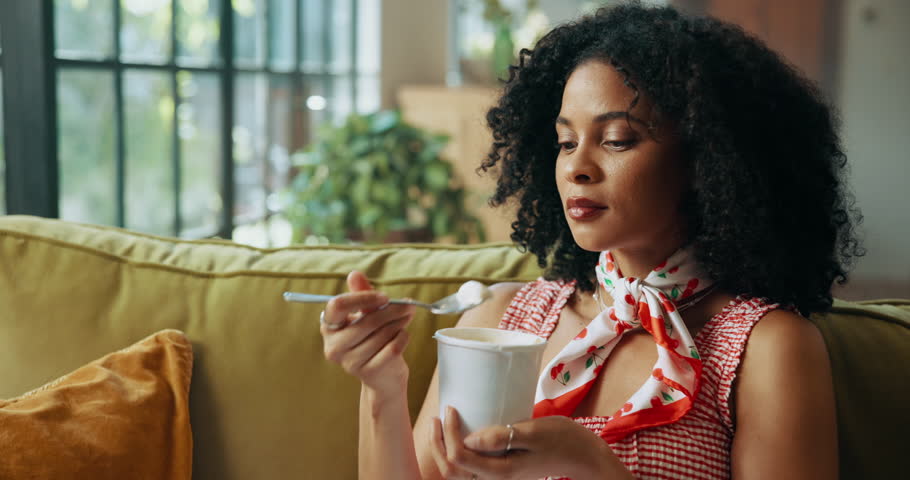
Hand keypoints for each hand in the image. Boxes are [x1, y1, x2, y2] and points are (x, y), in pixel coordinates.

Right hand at [321, 271, 415, 394]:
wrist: (383, 374)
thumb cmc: (372, 337)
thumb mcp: (366, 313)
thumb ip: (361, 293)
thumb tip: (354, 274)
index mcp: (329, 327)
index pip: (338, 305)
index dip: (363, 298)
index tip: (384, 297)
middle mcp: (334, 346)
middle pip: (366, 321)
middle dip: (392, 310)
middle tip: (409, 304)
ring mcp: (350, 362)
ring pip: (382, 334)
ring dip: (399, 322)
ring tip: (406, 317)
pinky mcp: (369, 373)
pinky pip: (392, 348)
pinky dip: (402, 337)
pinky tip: (403, 335)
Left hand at [429, 407, 628, 479]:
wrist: (584, 456)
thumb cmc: (563, 440)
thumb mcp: (534, 432)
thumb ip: (502, 436)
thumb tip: (469, 439)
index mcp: (500, 472)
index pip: (460, 458)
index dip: (448, 435)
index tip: (451, 409)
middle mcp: (495, 478)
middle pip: (453, 471)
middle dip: (438, 445)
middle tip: (437, 416)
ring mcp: (498, 475)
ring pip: (460, 471)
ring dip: (444, 449)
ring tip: (442, 423)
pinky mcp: (502, 467)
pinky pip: (472, 465)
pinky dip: (459, 451)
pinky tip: (461, 432)